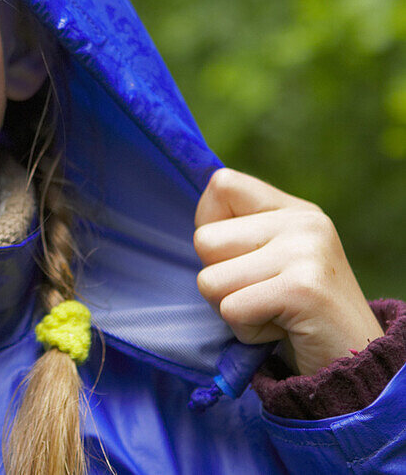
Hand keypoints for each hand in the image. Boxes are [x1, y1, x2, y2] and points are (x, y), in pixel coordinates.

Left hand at [194, 168, 382, 375]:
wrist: (354, 366)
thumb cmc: (296, 316)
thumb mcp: (270, 262)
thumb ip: (237, 235)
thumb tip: (196, 227)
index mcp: (294, 211)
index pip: (222, 185)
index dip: (210, 226)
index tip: (241, 259)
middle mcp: (303, 223)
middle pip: (204, 240)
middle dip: (219, 281)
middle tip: (263, 297)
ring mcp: (305, 252)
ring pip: (210, 280)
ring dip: (233, 311)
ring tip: (274, 313)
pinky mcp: (302, 288)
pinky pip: (231, 310)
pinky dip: (248, 332)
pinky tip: (283, 330)